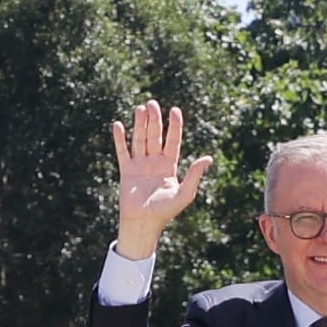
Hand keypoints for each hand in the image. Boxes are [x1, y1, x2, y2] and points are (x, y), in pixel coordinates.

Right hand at [111, 101, 204, 258]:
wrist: (143, 223)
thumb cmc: (165, 211)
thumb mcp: (184, 194)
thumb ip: (194, 175)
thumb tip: (208, 158)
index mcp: (169, 166)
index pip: (173, 141)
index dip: (174, 126)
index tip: (175, 110)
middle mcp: (155, 162)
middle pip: (155, 136)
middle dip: (154, 119)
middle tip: (152, 103)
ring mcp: (140, 165)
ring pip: (140, 139)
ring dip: (139, 124)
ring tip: (140, 109)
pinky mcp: (126, 170)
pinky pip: (123, 151)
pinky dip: (120, 139)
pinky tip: (118, 125)